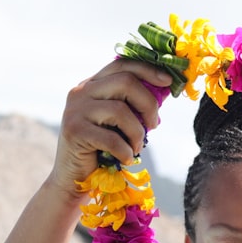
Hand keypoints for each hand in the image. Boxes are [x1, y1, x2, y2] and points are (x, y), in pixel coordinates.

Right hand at [49, 59, 173, 199]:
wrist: (73, 178)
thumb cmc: (101, 150)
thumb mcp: (118, 122)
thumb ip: (132, 104)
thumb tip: (163, 89)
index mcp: (92, 84)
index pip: (122, 64)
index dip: (148, 69)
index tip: (168, 81)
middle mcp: (81, 92)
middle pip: (125, 82)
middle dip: (148, 104)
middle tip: (153, 125)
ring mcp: (76, 110)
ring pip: (120, 110)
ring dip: (137, 133)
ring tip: (137, 147)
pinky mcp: (75, 131)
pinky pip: (112, 138)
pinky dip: (125, 151)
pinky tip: (125, 159)